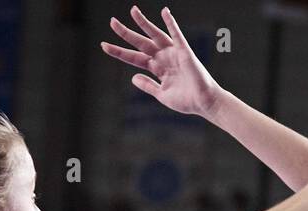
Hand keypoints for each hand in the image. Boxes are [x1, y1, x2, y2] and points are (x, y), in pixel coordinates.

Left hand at [102, 6, 220, 116]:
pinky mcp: (184, 51)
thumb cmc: (186, 100)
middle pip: (140, 43)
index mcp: (157, 68)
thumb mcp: (162, 94)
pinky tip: (164, 12)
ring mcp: (172, 53)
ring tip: (132, 11)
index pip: (134, 57)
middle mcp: (162, 57)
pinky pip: (176, 34)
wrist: (203, 103)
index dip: (119, 51)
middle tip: (112, 22)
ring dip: (143, 23)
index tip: (103, 45)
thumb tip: (132, 78)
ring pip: (154, 35)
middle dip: (126, 33)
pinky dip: (171, 23)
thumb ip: (148, 85)